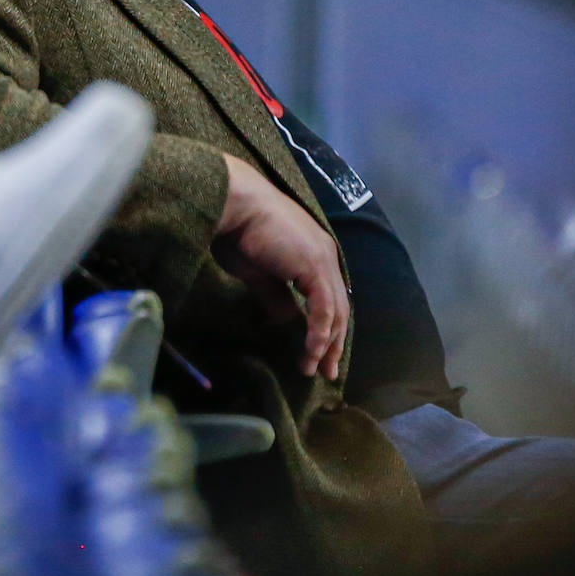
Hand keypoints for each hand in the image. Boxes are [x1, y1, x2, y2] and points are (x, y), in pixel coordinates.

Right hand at [214, 154, 349, 380]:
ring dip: (325, 344)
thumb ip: (277, 295)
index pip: (330, 296)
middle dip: (333, 342)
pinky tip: (310, 352)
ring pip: (336, 312)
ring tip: (313, 369)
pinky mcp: (315, 267)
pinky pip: (323, 310)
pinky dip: (319, 334)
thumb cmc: (239, 231)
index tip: (318, 353)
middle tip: (325, 371)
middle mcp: (326, 254)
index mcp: (315, 252)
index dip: (327, 327)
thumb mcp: (259, 272)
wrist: (235, 205)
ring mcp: (323, 259)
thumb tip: (288, 320)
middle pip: (339, 308)